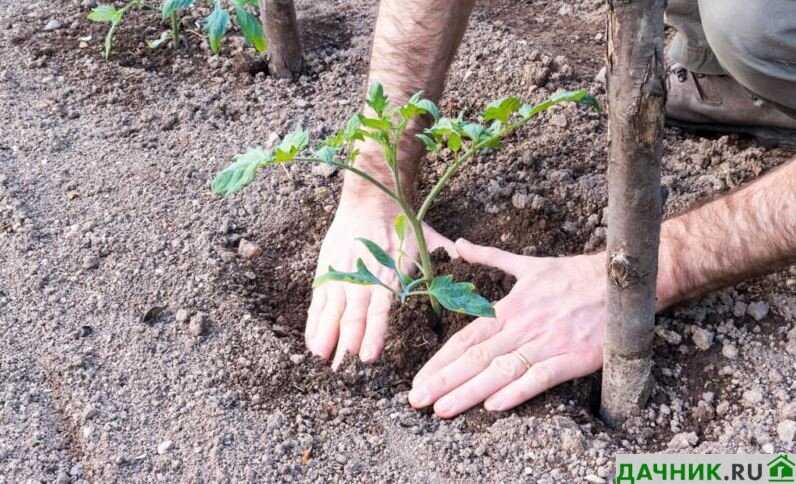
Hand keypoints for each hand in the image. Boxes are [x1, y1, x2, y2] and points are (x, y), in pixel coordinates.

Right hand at [306, 196, 454, 368]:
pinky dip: (314, 322)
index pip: (379, 309)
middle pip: (352, 315)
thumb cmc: (402, 223)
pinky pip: (319, 300)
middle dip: (347, 344)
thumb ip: (446, 255)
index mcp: (389, 273)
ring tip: (323, 358)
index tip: (368, 356)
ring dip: (327, 335)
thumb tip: (467, 261)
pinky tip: (313, 343)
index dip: (373, 334)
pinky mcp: (328, 270)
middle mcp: (364, 276)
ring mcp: (343, 274)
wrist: (371, 197)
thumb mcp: (428, 239)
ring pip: (332, 309)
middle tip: (343, 370)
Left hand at [409, 239, 605, 417]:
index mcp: (509, 308)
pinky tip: (494, 406)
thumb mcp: (526, 264)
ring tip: (442, 410)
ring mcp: (546, 343)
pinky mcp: (573, 358)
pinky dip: (517, 391)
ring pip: (501, 370)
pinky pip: (541, 377)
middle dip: (444, 381)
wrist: (619, 281)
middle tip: (416, 401)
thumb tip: (460, 245)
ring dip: (469, 392)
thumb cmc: (572, 275)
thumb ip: (489, 258)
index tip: (418, 380)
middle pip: (476, 358)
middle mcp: (522, 326)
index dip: (440, 361)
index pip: (465, 338)